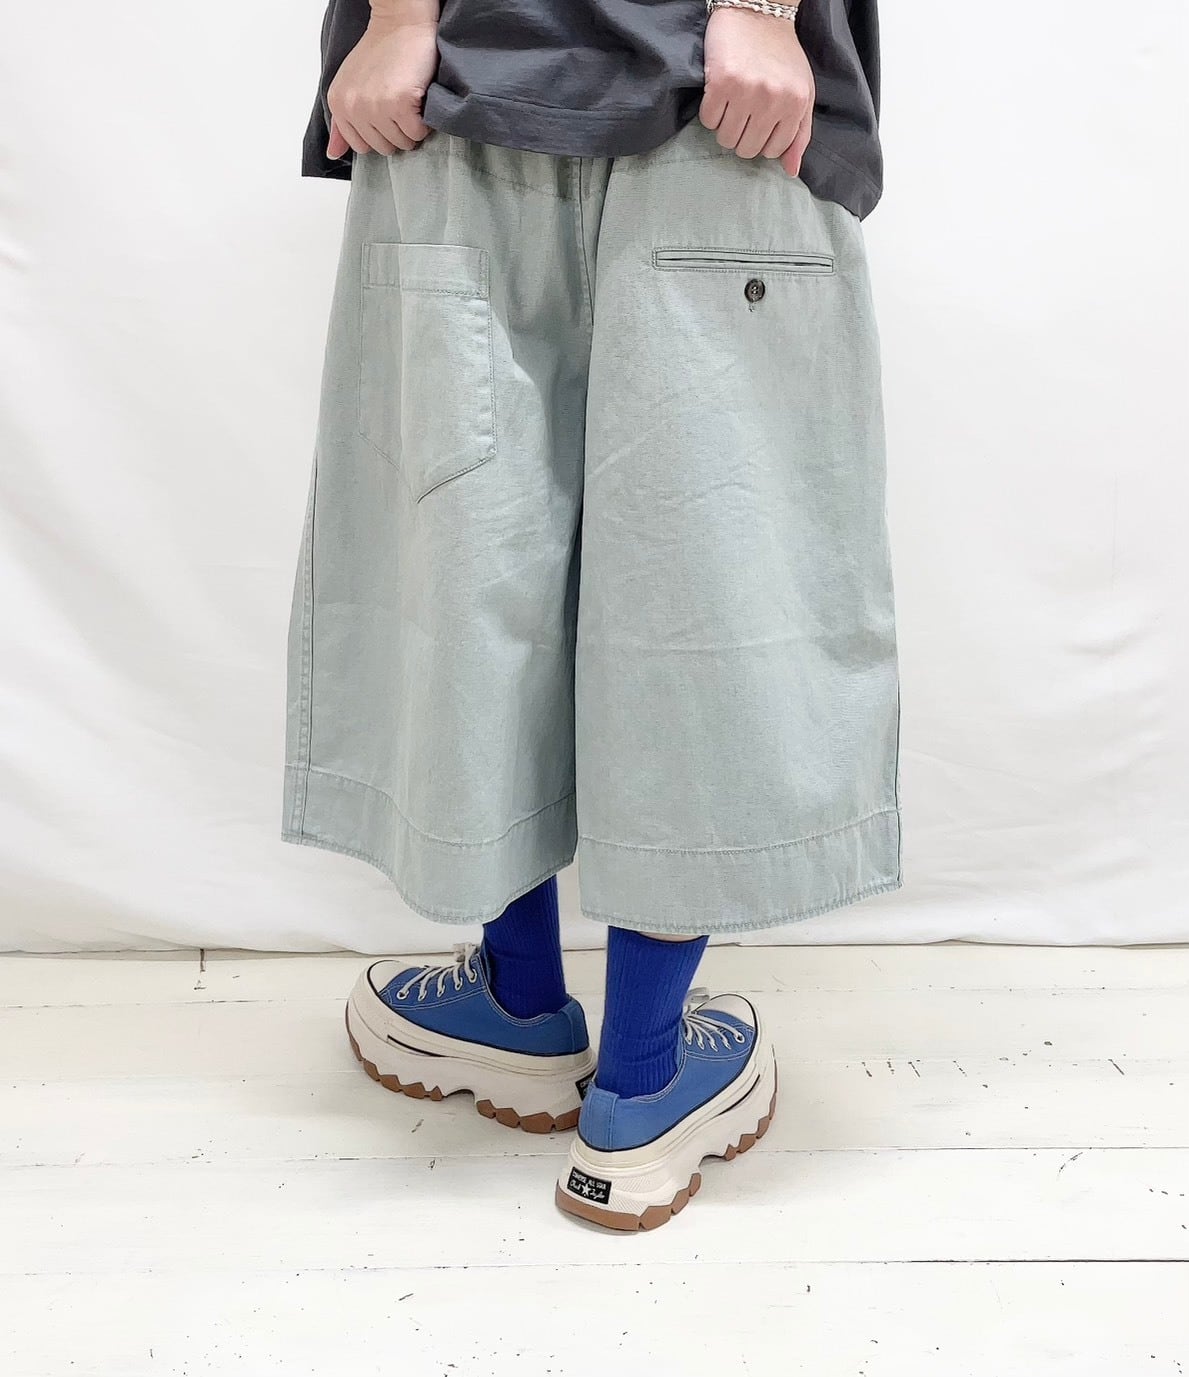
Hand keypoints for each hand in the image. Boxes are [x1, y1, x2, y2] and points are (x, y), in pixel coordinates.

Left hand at [326, 18, 438, 157]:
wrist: (401, 23)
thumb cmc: (381, 52)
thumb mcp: (351, 86)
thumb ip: (342, 123)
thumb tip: (333, 154)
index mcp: (338, 104)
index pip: (361, 146)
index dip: (378, 134)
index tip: (385, 114)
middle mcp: (354, 107)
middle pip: (383, 148)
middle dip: (396, 132)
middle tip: (399, 105)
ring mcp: (376, 107)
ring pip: (403, 143)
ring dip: (412, 127)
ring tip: (409, 102)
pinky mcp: (400, 103)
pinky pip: (418, 132)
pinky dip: (424, 121)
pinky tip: (419, 100)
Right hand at [699, 7, 814, 177]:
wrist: (757, 12)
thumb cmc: (781, 56)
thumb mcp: (802, 93)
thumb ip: (800, 133)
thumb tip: (791, 171)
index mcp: (796, 104)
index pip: (772, 151)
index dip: (762, 140)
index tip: (759, 122)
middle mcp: (773, 100)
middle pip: (746, 149)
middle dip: (742, 136)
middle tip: (743, 112)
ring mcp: (746, 92)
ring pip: (726, 139)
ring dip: (725, 127)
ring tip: (732, 104)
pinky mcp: (720, 83)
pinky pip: (708, 121)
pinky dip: (710, 112)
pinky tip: (719, 93)